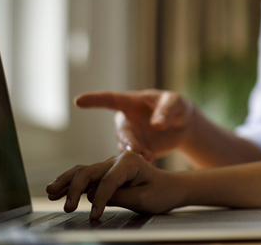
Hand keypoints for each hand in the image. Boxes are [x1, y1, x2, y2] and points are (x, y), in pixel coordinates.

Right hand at [46, 151, 183, 219]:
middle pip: (89, 171)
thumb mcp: (144, 199)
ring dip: (66, 182)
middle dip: (74, 188)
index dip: (99, 199)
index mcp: (130, 161)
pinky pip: (86, 176)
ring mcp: (111, 165)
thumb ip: (119, 196)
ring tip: (50, 192)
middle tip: (67, 207)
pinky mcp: (107, 173)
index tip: (94, 216)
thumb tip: (94, 196)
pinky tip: (57, 190)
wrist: (172, 188)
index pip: (107, 181)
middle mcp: (117, 159)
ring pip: (83, 171)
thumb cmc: (162, 192)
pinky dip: (71, 183)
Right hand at [75, 90, 193, 162]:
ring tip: (150, 157)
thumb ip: (166, 111)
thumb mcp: (175, 103)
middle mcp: (126, 121)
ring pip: (125, 148)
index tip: (78, 101)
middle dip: (128, 141)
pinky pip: (131, 159)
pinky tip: (150, 161)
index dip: (94, 100)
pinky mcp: (135, 152)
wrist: (182, 126)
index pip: (110, 99)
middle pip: (122, 132)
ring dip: (135, 154)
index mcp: (131, 102)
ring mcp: (129, 137)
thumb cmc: (176, 107)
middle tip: (137, 150)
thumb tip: (157, 124)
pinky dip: (140, 162)